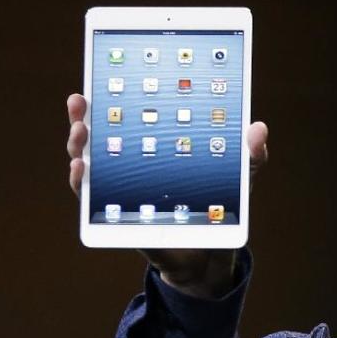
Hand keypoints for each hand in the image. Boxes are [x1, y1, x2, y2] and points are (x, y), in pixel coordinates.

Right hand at [66, 93, 268, 294]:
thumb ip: (249, 155)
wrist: (214, 258)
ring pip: (89, 165)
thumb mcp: (238, 179)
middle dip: (83, 117)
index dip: (109, 97)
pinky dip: (83, 186)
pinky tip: (81, 171)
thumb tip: (258, 128)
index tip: (100, 79)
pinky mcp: (120, 221)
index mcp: (154, 149)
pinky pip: (92, 203)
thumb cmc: (219, 211)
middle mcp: (131, 168)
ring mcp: (121, 193)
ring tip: (80, 132)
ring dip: (78, 147)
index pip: (127, 117)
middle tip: (80, 102)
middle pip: (98, 137)